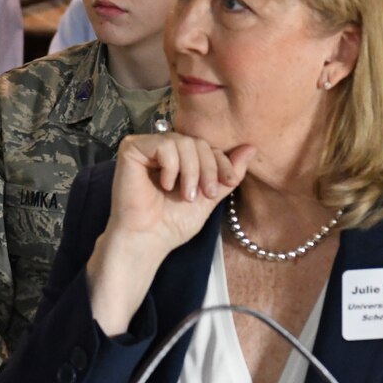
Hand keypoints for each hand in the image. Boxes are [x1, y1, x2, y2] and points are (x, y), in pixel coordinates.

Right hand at [100, 132, 254, 260]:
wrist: (148, 240)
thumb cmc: (172, 223)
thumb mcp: (209, 197)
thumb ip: (228, 173)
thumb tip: (251, 148)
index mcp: (179, 158)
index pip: (207, 146)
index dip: (221, 162)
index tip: (227, 182)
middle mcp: (162, 148)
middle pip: (196, 142)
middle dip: (207, 169)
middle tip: (204, 195)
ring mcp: (146, 147)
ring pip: (182, 142)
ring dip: (190, 171)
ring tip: (185, 195)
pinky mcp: (131, 149)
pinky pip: (163, 145)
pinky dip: (170, 166)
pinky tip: (164, 185)